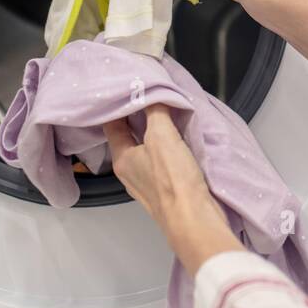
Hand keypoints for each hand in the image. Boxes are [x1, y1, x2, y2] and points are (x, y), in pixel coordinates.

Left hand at [103, 105, 243, 274]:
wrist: (195, 220)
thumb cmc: (174, 181)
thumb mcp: (162, 136)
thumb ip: (156, 111)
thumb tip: (152, 94)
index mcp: (122, 159)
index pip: (112, 124)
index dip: (119, 105)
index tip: (129, 88)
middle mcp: (130, 172)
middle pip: (129, 137)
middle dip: (138, 117)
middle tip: (150, 96)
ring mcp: (148, 183)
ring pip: (146, 150)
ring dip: (155, 133)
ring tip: (167, 113)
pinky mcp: (166, 190)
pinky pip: (161, 162)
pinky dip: (167, 148)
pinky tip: (180, 140)